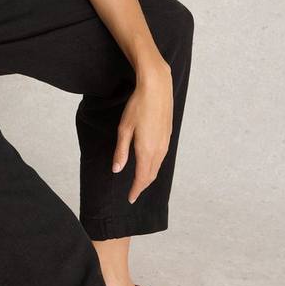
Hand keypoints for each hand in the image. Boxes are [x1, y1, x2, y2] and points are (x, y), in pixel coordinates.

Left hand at [112, 58, 172, 203]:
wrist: (157, 86)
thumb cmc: (138, 106)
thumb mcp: (124, 129)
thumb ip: (121, 151)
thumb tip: (117, 169)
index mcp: (146, 150)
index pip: (141, 177)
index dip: (136, 189)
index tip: (130, 198)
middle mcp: (159, 149)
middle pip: (151, 175)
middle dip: (142, 186)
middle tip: (134, 194)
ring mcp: (165, 142)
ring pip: (158, 166)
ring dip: (149, 176)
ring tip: (140, 182)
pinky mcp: (168, 135)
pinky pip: (161, 157)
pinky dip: (154, 165)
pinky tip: (149, 164)